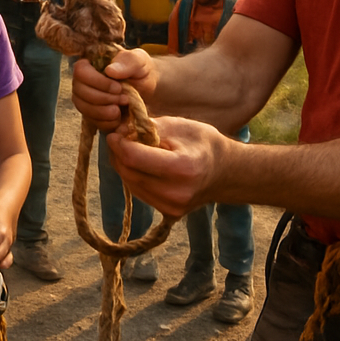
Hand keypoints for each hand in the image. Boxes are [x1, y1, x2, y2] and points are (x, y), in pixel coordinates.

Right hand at [71, 49, 156, 130]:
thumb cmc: (142, 71)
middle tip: (124, 99)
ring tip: (122, 109)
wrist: (150, 92)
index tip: (118, 87)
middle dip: (103, 99)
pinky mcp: (93, 114)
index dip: (97, 81)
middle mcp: (84, 80)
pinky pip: (92, 121)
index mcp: (92, 62)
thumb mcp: (139, 61)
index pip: (80, 70)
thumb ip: (127, 61)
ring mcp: (86, 98)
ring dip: (104, 112)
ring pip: (83, 108)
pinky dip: (107, 123)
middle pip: (79, 91)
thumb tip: (109, 70)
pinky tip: (120, 119)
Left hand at [105, 116, 231, 217]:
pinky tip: (140, 163)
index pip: (134, 158)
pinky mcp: (167, 214)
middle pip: (129, 172)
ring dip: (123, 165)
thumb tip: (121, 132)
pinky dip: (133, 176)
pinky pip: (139, 192)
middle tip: (119, 137)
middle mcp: (175, 193)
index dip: (119, 144)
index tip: (114, 132)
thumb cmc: (203, 143)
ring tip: (130, 148)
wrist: (225, 173)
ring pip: (130, 184)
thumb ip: (148, 128)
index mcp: (181, 168)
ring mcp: (171, 208)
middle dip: (118, 153)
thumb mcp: (179, 125)